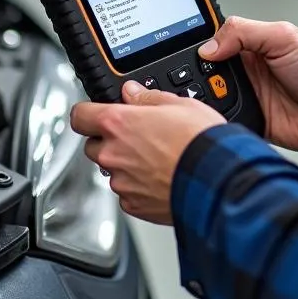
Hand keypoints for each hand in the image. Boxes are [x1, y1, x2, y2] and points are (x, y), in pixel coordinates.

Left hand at [70, 83, 224, 224]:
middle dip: (109, 141)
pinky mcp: (133, 205)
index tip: (95, 114)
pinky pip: (127, 193)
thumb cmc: (201, 141)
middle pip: (93, 145)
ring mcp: (121, 182)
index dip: (87, 113)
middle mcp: (113, 153)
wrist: (217, 180)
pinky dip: (139, 187)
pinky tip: (161, 179)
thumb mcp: (179, 104)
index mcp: (118, 123)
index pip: (80, 116)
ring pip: (112, 171)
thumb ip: (147, 97)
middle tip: (137, 137)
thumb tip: (132, 92)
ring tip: (157, 160)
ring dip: (126, 165)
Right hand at [199, 17, 297, 152]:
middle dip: (196, 79)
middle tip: (193, 83)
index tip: (182, 55)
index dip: (198, 49)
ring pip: (211, 100)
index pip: (212, 43)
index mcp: (250, 46)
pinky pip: (226, 123)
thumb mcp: (284, 37)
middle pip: (205, 74)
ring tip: (204, 102)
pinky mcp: (252, 122)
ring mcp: (248, 97)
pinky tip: (213, 120)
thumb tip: (207, 47)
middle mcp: (246, 71)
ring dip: (206, 102)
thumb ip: (243, 32)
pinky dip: (219, 122)